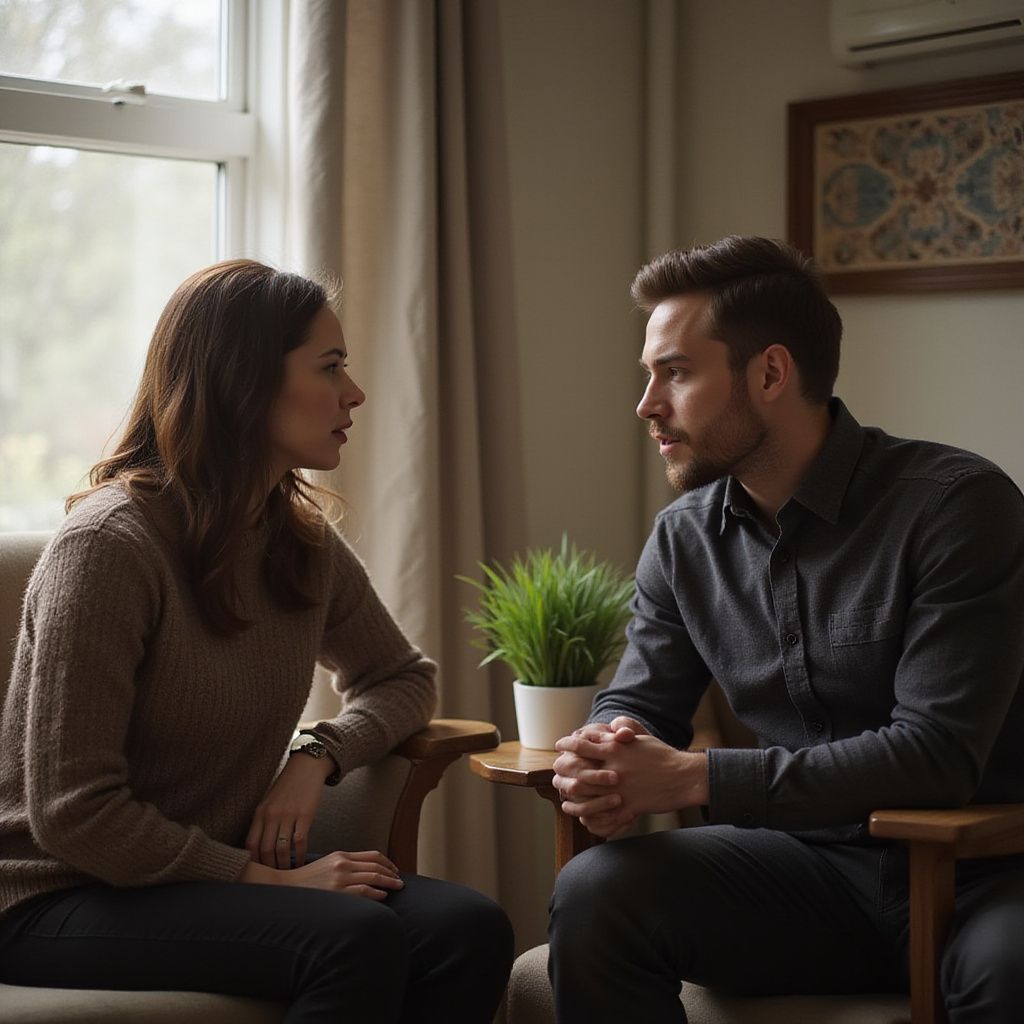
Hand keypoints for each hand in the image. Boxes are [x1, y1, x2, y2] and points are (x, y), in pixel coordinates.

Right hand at [242, 850, 403, 900]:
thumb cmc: (307, 880)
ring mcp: (340, 878)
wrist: (285, 888)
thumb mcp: (328, 864)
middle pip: (376, 866)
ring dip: (388, 883)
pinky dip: (376, 893)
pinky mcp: (337, 892)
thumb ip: (346, 865)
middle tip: (401, 881)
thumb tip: (367, 872)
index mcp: (341, 855)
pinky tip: (382, 896)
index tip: (394, 870)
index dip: (387, 862)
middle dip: (392, 873)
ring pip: (373, 877)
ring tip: (397, 888)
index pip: (373, 855)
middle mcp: (343, 864)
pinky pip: (364, 891)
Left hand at [246, 752, 335, 868]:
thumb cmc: (288, 786)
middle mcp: (271, 815)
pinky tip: (302, 861)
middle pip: (265, 850)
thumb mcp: (269, 802)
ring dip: (284, 864)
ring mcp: (288, 814)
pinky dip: (300, 855)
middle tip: (274, 877)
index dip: (253, 861)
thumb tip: (260, 848)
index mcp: (260, 812)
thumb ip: (263, 822)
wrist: (306, 767)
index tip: (259, 871)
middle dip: (270, 867)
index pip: (251, 844)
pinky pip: (300, 841)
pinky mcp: (305, 814)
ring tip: (288, 872)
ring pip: (282, 848)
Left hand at [554, 727, 707, 837]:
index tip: (560, 746)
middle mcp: (614, 767)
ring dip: (571, 793)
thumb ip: (620, 733)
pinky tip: (584, 814)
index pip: (583, 744)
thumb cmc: (663, 755)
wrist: (684, 777)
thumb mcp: (640, 738)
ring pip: (585, 792)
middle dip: (564, 769)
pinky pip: (603, 813)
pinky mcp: (628, 806)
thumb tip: (606, 730)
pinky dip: (591, 813)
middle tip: (556, 768)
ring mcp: (619, 788)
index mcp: (616, 749)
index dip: (568, 745)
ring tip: (564, 792)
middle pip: (578, 768)